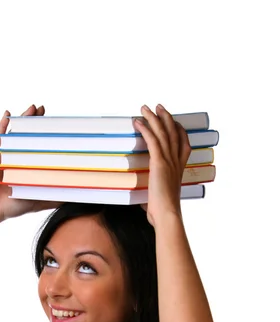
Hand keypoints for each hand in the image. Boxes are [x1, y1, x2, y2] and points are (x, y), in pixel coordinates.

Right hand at [0, 104, 62, 221]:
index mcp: (27, 165)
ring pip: (16, 132)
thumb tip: (73, 198)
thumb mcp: (39, 200)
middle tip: (44, 109)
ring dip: (23, 117)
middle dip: (36, 121)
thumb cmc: (13, 206)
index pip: (38, 145)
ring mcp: (6, 155)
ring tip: (33, 107)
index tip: (56, 125)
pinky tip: (8, 114)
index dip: (46, 134)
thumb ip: (54, 198)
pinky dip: (2, 124)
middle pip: (27, 134)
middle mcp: (17, 157)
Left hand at [134, 104, 190, 227]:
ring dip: (153, 118)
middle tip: (159, 107)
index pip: (183, 145)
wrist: (167, 214)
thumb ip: (154, 198)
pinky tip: (138, 121)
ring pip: (162, 133)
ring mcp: (169, 161)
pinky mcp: (159, 162)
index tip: (175, 122)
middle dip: (166, 118)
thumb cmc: (163, 212)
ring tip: (145, 108)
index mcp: (179, 169)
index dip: (179, 131)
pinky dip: (145, 129)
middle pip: (173, 133)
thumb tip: (146, 205)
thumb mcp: (159, 201)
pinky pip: (152, 140)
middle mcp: (176, 162)